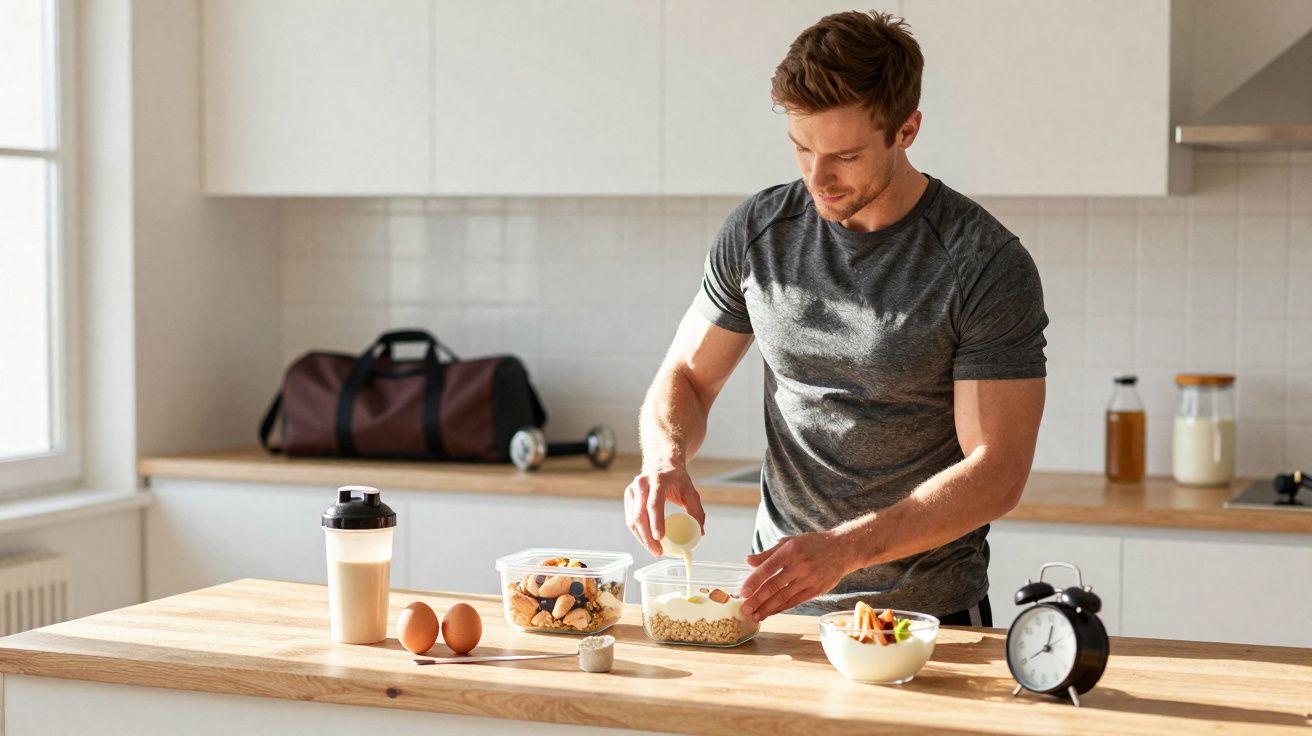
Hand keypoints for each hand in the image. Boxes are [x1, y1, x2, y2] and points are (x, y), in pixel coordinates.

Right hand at [624, 464, 705, 556]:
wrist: (661, 463)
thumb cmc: (677, 479)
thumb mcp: (690, 491)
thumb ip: (696, 511)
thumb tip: (700, 532)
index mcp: (658, 480)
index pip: (654, 503)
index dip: (656, 522)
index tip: (660, 538)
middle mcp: (642, 484)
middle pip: (640, 515)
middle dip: (647, 537)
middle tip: (659, 551)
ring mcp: (632, 490)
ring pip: (632, 520)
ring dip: (642, 539)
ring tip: (654, 551)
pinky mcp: (628, 497)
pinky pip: (630, 519)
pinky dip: (638, 533)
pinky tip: (647, 542)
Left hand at [739, 531, 853, 622]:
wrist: (843, 549)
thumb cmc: (812, 544)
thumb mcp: (790, 542)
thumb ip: (768, 553)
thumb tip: (748, 561)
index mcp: (790, 550)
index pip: (768, 568)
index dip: (754, 581)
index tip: (743, 592)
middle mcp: (800, 565)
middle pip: (774, 585)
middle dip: (758, 599)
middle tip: (744, 610)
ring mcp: (810, 579)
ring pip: (784, 597)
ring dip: (767, 608)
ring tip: (754, 616)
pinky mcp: (817, 589)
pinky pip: (795, 601)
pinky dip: (781, 608)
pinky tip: (770, 613)